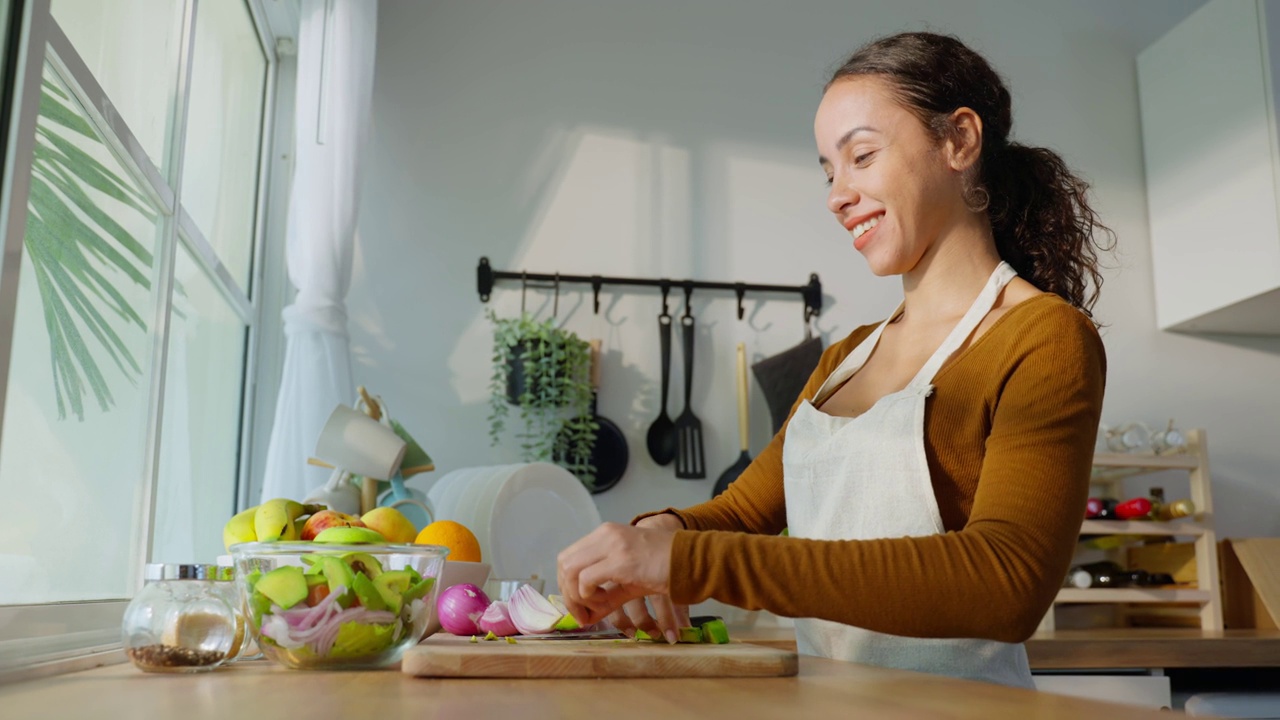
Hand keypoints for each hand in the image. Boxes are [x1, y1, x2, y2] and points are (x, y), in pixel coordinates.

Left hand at [556, 518, 679, 638]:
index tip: (579, 606)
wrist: (691, 560)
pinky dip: (589, 597)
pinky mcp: (621, 561)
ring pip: (571, 571)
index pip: (568, 557)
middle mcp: (605, 535)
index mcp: (605, 534)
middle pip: (564, 563)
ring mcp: (612, 545)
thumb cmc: (664, 567)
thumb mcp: (629, 580)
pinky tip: (607, 603)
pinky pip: (587, 580)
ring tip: (597, 609)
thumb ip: (606, 595)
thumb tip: (586, 616)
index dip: (567, 584)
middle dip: (567, 593)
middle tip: (583, 613)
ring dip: (577, 597)